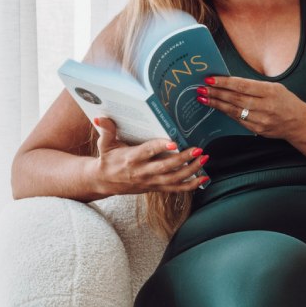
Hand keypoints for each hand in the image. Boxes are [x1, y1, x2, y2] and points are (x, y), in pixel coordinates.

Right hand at [91, 117, 209, 194]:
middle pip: (166, 167)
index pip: (148, 152)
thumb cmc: (108, 160)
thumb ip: (106, 130)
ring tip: (204, 158)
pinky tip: (204, 176)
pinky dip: (192, 185)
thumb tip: (100, 117)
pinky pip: (177, 189)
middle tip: (198, 149)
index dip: (160, 147)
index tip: (174, 142)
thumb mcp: (104, 145)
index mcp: (131, 159)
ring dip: (192, 170)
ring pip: (175, 179)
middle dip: (184, 159)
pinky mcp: (156, 188)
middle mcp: (143, 172)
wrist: (104, 182)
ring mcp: (151, 182)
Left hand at [197, 75, 305, 138]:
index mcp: (270, 92)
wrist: (298, 123)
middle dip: (216, 93)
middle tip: (201, 89)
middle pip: (235, 99)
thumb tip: (229, 81)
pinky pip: (238, 120)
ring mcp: (261, 120)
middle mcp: (266, 107)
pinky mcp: (257, 130)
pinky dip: (225, 113)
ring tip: (203, 98)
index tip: (210, 79)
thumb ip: (254, 85)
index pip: (243, 86)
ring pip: (234, 111)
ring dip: (216, 104)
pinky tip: (216, 107)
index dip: (224, 83)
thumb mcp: (274, 87)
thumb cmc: (285, 101)